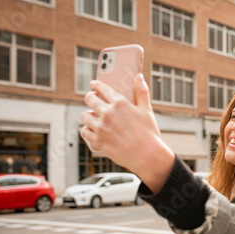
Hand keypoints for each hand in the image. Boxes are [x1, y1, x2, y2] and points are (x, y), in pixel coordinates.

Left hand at [80, 74, 174, 192]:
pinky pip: (84, 132)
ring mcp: (101, 127)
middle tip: (91, 100)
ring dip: (88, 115)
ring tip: (92, 118)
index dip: (96, 85)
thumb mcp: (147, 111)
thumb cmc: (149, 134)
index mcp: (121, 103)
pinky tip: (92, 131)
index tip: (93, 84)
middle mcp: (108, 113)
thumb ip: (142, 92)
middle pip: (89, 99)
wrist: (148, 156)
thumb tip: (138, 76)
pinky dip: (87, 131)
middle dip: (89, 98)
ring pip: (84, 116)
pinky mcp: (98, 141)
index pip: (103, 89)